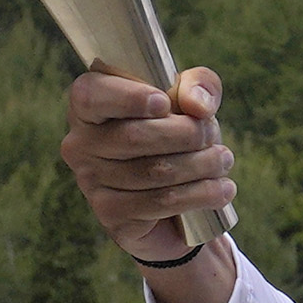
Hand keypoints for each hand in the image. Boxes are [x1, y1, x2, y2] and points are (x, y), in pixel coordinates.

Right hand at [62, 64, 241, 302]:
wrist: (172, 199)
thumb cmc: (174, 135)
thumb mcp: (190, 101)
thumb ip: (199, 86)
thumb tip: (197, 106)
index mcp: (88, 103)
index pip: (91, 97)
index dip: (128, 98)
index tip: (164, 102)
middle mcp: (79, 143)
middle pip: (134, 137)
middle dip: (186, 134)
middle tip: (212, 135)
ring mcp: (91, 183)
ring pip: (153, 172)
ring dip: (200, 165)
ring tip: (223, 160)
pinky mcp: (111, 216)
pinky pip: (159, 203)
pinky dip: (199, 195)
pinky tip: (222, 190)